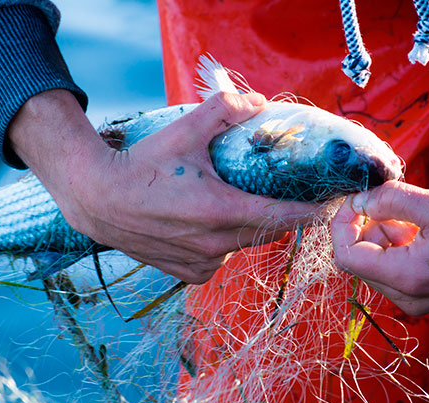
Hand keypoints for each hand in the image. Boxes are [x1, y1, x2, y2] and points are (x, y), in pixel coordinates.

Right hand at [9, 89, 319, 283]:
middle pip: (268, 232)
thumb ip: (223, 111)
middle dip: (281, 214)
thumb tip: (258, 103)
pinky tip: (208, 225)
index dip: (312, 211)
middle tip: (284, 193)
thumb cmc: (140, 166)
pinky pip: (222, 258)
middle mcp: (215, 244)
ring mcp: (202, 262)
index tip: (331, 204)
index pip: (284, 217)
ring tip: (237, 203)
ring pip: (244, 245)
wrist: (97, 200)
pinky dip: (224, 242)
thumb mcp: (183, 132)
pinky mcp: (189, 273)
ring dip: (249, 227)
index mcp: (220, 211)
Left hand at [331, 181, 428, 315]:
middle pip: (357, 259)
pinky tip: (416, 227)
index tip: (354, 200)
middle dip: (363, 226)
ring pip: (373, 262)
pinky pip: (390, 266)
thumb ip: (390, 200)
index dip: (342, 224)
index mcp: (407, 278)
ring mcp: (413, 298)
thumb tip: (358, 200)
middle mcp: (406, 297)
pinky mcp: (420, 293)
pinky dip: (393, 243)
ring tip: (410, 215)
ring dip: (380, 233)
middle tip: (385, 201)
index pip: (346, 255)